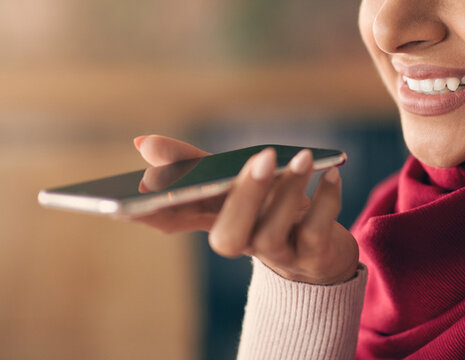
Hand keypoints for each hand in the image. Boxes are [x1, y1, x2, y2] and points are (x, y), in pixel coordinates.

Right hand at [133, 135, 358, 284]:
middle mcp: (239, 242)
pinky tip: (330, 173)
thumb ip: (192, 163)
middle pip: (229, 236)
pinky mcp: (311, 257)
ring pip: (273, 233)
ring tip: (303, 158)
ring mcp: (275, 254)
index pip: (173, 222)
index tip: (134, 195)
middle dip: (243, 197)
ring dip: (288, 193)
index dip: (152, 212)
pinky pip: (315, 233)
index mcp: (211, 221)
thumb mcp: (230, 181)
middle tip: (260, 156)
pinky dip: (325, 202)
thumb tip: (142, 143)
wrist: (320, 250)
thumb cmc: (267, 208)